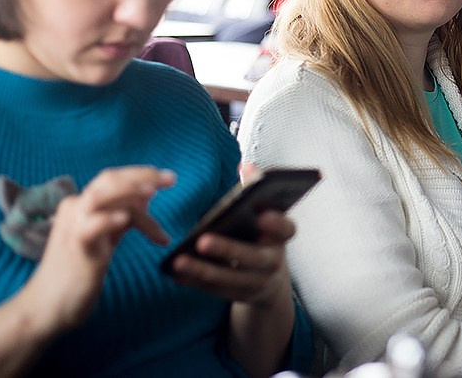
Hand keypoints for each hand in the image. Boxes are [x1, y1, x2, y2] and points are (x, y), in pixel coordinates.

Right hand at [22, 166, 175, 334]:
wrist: (48, 305)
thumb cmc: (80, 269)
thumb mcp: (106, 236)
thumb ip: (123, 215)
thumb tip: (146, 195)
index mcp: (83, 204)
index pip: (114, 178)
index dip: (141, 174)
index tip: (168, 177)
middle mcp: (75, 209)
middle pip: (109, 180)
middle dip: (142, 176)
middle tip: (171, 179)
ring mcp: (73, 226)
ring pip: (101, 196)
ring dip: (129, 191)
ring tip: (153, 192)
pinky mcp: (75, 247)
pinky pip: (91, 226)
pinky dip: (109, 219)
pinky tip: (125, 220)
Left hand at [167, 170, 295, 305]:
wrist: (269, 279)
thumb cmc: (261, 236)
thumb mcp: (264, 215)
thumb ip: (255, 191)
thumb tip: (245, 165)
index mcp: (281, 237)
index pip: (287, 229)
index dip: (276, 223)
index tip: (262, 215)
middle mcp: (273, 262)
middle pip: (254, 257)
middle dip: (228, 249)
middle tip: (203, 240)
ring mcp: (257, 282)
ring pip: (231, 279)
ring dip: (204, 270)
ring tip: (180, 260)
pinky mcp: (238, 296)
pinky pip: (215, 291)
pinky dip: (195, 282)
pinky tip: (175, 272)